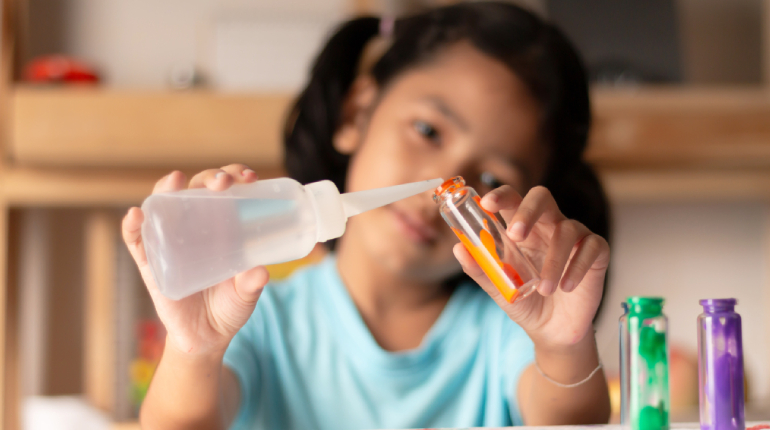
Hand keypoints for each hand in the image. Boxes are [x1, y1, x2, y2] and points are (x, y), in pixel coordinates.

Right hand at [122, 164, 268, 356]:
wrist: (205, 338)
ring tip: (176, 181)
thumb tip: (261, 271)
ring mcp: (169, 241)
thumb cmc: (229, 308)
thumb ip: (252, 284)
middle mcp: (195, 227)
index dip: (235, 175)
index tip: (249, 178)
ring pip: (164, 204)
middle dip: (209, 177)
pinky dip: (133, 225)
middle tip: (223, 182)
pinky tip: (136, 215)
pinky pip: (136, 239)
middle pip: (197, 189)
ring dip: (167, 187)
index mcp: (223, 226)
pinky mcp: (149, 262)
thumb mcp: (245, 296)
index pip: (227, 190)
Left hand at [454, 186, 608, 351]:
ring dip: (553, 260)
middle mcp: (548, 226)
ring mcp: (574, 236)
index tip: (488, 204)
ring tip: (544, 289)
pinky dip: (578, 266)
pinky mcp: (596, 252)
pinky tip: (567, 286)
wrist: (552, 331)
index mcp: (522, 228)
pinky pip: (592, 247)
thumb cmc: (525, 301)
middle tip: (515, 235)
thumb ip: (480, 269)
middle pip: (541, 197)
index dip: (501, 195)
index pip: (512, 199)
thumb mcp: (499, 288)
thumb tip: (459, 249)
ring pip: (567, 229)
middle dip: (528, 211)